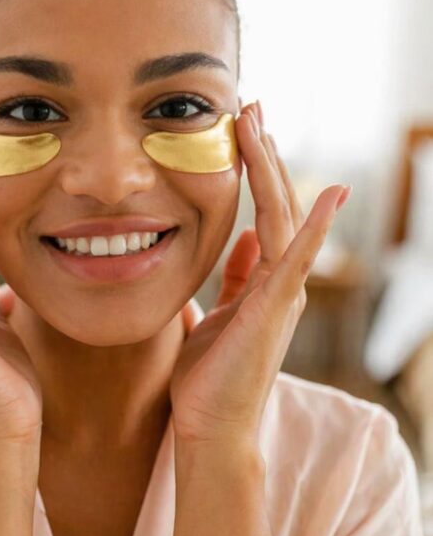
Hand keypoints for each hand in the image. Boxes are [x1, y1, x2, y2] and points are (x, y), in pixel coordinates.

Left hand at [170, 100, 350, 447]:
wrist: (209, 430)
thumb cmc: (207, 382)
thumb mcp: (214, 317)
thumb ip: (228, 282)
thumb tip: (236, 245)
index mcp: (263, 283)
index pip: (262, 212)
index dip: (255, 170)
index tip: (242, 129)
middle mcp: (280, 284)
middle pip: (277, 205)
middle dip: (264, 154)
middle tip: (252, 105)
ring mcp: (283, 297)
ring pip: (284, 219)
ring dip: (273, 169)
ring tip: (259, 122)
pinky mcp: (276, 311)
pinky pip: (297, 261)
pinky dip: (315, 227)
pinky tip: (329, 194)